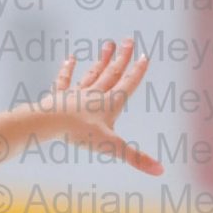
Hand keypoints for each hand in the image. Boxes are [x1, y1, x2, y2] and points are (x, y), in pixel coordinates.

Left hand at [37, 38, 161, 177]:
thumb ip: (137, 158)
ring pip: (92, 73)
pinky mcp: (60, 96)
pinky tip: (69, 58)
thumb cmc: (81, 133)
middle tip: (128, 41)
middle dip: (122, 58)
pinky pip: (65, 80)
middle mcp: (95, 94)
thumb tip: (161, 172)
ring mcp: (77, 94)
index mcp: (110, 103)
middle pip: (112, 73)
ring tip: (108, 45)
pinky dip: (68, 69)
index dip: (137, 71)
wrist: (51, 122)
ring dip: (101, 60)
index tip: (145, 56)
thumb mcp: (112, 147)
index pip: (128, 84)